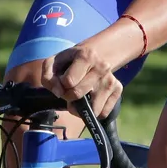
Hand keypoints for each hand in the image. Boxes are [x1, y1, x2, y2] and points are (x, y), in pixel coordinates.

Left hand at [7, 44, 121, 118]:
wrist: (94, 55)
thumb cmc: (69, 62)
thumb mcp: (54, 63)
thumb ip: (48, 77)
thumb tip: (59, 94)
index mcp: (86, 56)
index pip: (68, 82)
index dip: (60, 85)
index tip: (62, 80)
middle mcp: (102, 67)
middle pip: (78, 94)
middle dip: (69, 96)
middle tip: (70, 89)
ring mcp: (111, 79)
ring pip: (93, 108)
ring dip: (81, 108)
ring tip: (80, 96)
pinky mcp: (118, 89)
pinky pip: (104, 112)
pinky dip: (94, 111)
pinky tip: (91, 100)